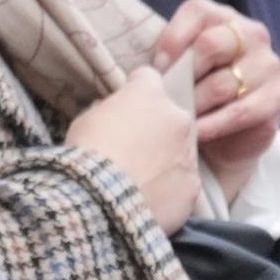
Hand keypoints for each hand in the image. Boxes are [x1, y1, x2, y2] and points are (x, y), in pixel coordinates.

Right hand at [65, 68, 199, 233]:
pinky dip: (168, 188)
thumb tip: (111, 115)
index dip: (135, 90)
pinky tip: (147, 198)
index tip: (125, 105)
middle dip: (155, 128)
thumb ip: (107, 111)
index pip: (148, 78)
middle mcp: (178, 118)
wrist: (102, 202)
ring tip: (138, 178)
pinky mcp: (193, 186)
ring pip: (179, 150)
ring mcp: (189, 153)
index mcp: (148, 95)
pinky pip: (182, 181)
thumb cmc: (87, 155)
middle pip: (170, 116)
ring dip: (164, 158)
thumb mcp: (86, 121)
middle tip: (131, 148)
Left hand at [157, 1, 279, 203]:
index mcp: (222, 17)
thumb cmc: (193, 91)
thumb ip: (168, 59)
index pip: (197, 12)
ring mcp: (269, 65)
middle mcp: (251, 34)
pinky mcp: (278, 97)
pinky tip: (197, 132)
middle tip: (167, 96)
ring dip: (194, 104)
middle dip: (183, 74)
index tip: (155, 68)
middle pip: (211, 45)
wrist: (223, 133)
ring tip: (179, 117)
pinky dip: (213, 125)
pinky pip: (240, 112)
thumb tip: (146, 72)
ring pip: (222, 83)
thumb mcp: (176, 68)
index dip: (172, 40)